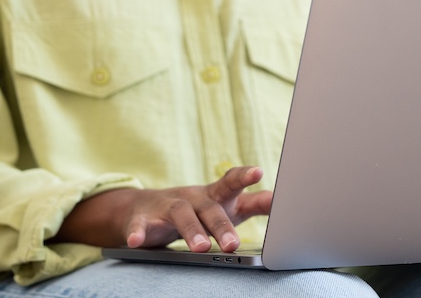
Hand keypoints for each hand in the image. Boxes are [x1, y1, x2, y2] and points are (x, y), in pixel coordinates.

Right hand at [51, 166, 272, 252]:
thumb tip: (283, 201)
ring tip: (203, 248)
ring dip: (192, 231)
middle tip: (233, 244)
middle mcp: (193, 197)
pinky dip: (138, 232)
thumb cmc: (198, 209)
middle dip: (221, 225)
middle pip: (209, 207)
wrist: (145, 208)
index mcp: (214, 195)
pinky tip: (137, 241)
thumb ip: (254, 203)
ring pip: (180, 214)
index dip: (244, 176)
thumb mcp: (226, 206)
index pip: (231, 183)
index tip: (258, 171)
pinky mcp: (143, 217)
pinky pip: (141, 224)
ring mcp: (167, 205)